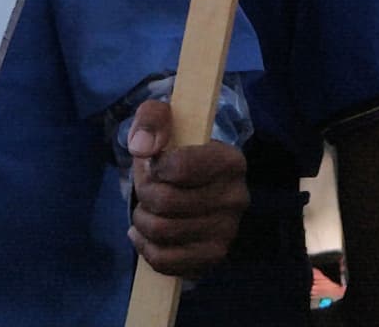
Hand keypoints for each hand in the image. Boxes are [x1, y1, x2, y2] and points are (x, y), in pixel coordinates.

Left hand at [125, 100, 247, 276]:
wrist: (190, 188)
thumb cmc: (175, 153)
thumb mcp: (164, 122)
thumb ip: (152, 118)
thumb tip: (143, 147)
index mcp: (231, 160)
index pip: (180, 167)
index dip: (155, 167)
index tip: (153, 164)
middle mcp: (237, 197)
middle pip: (166, 201)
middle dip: (143, 193)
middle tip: (144, 188)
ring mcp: (228, 232)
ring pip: (162, 231)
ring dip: (141, 220)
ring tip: (145, 209)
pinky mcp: (213, 258)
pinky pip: (165, 260)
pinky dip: (145, 247)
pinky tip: (144, 235)